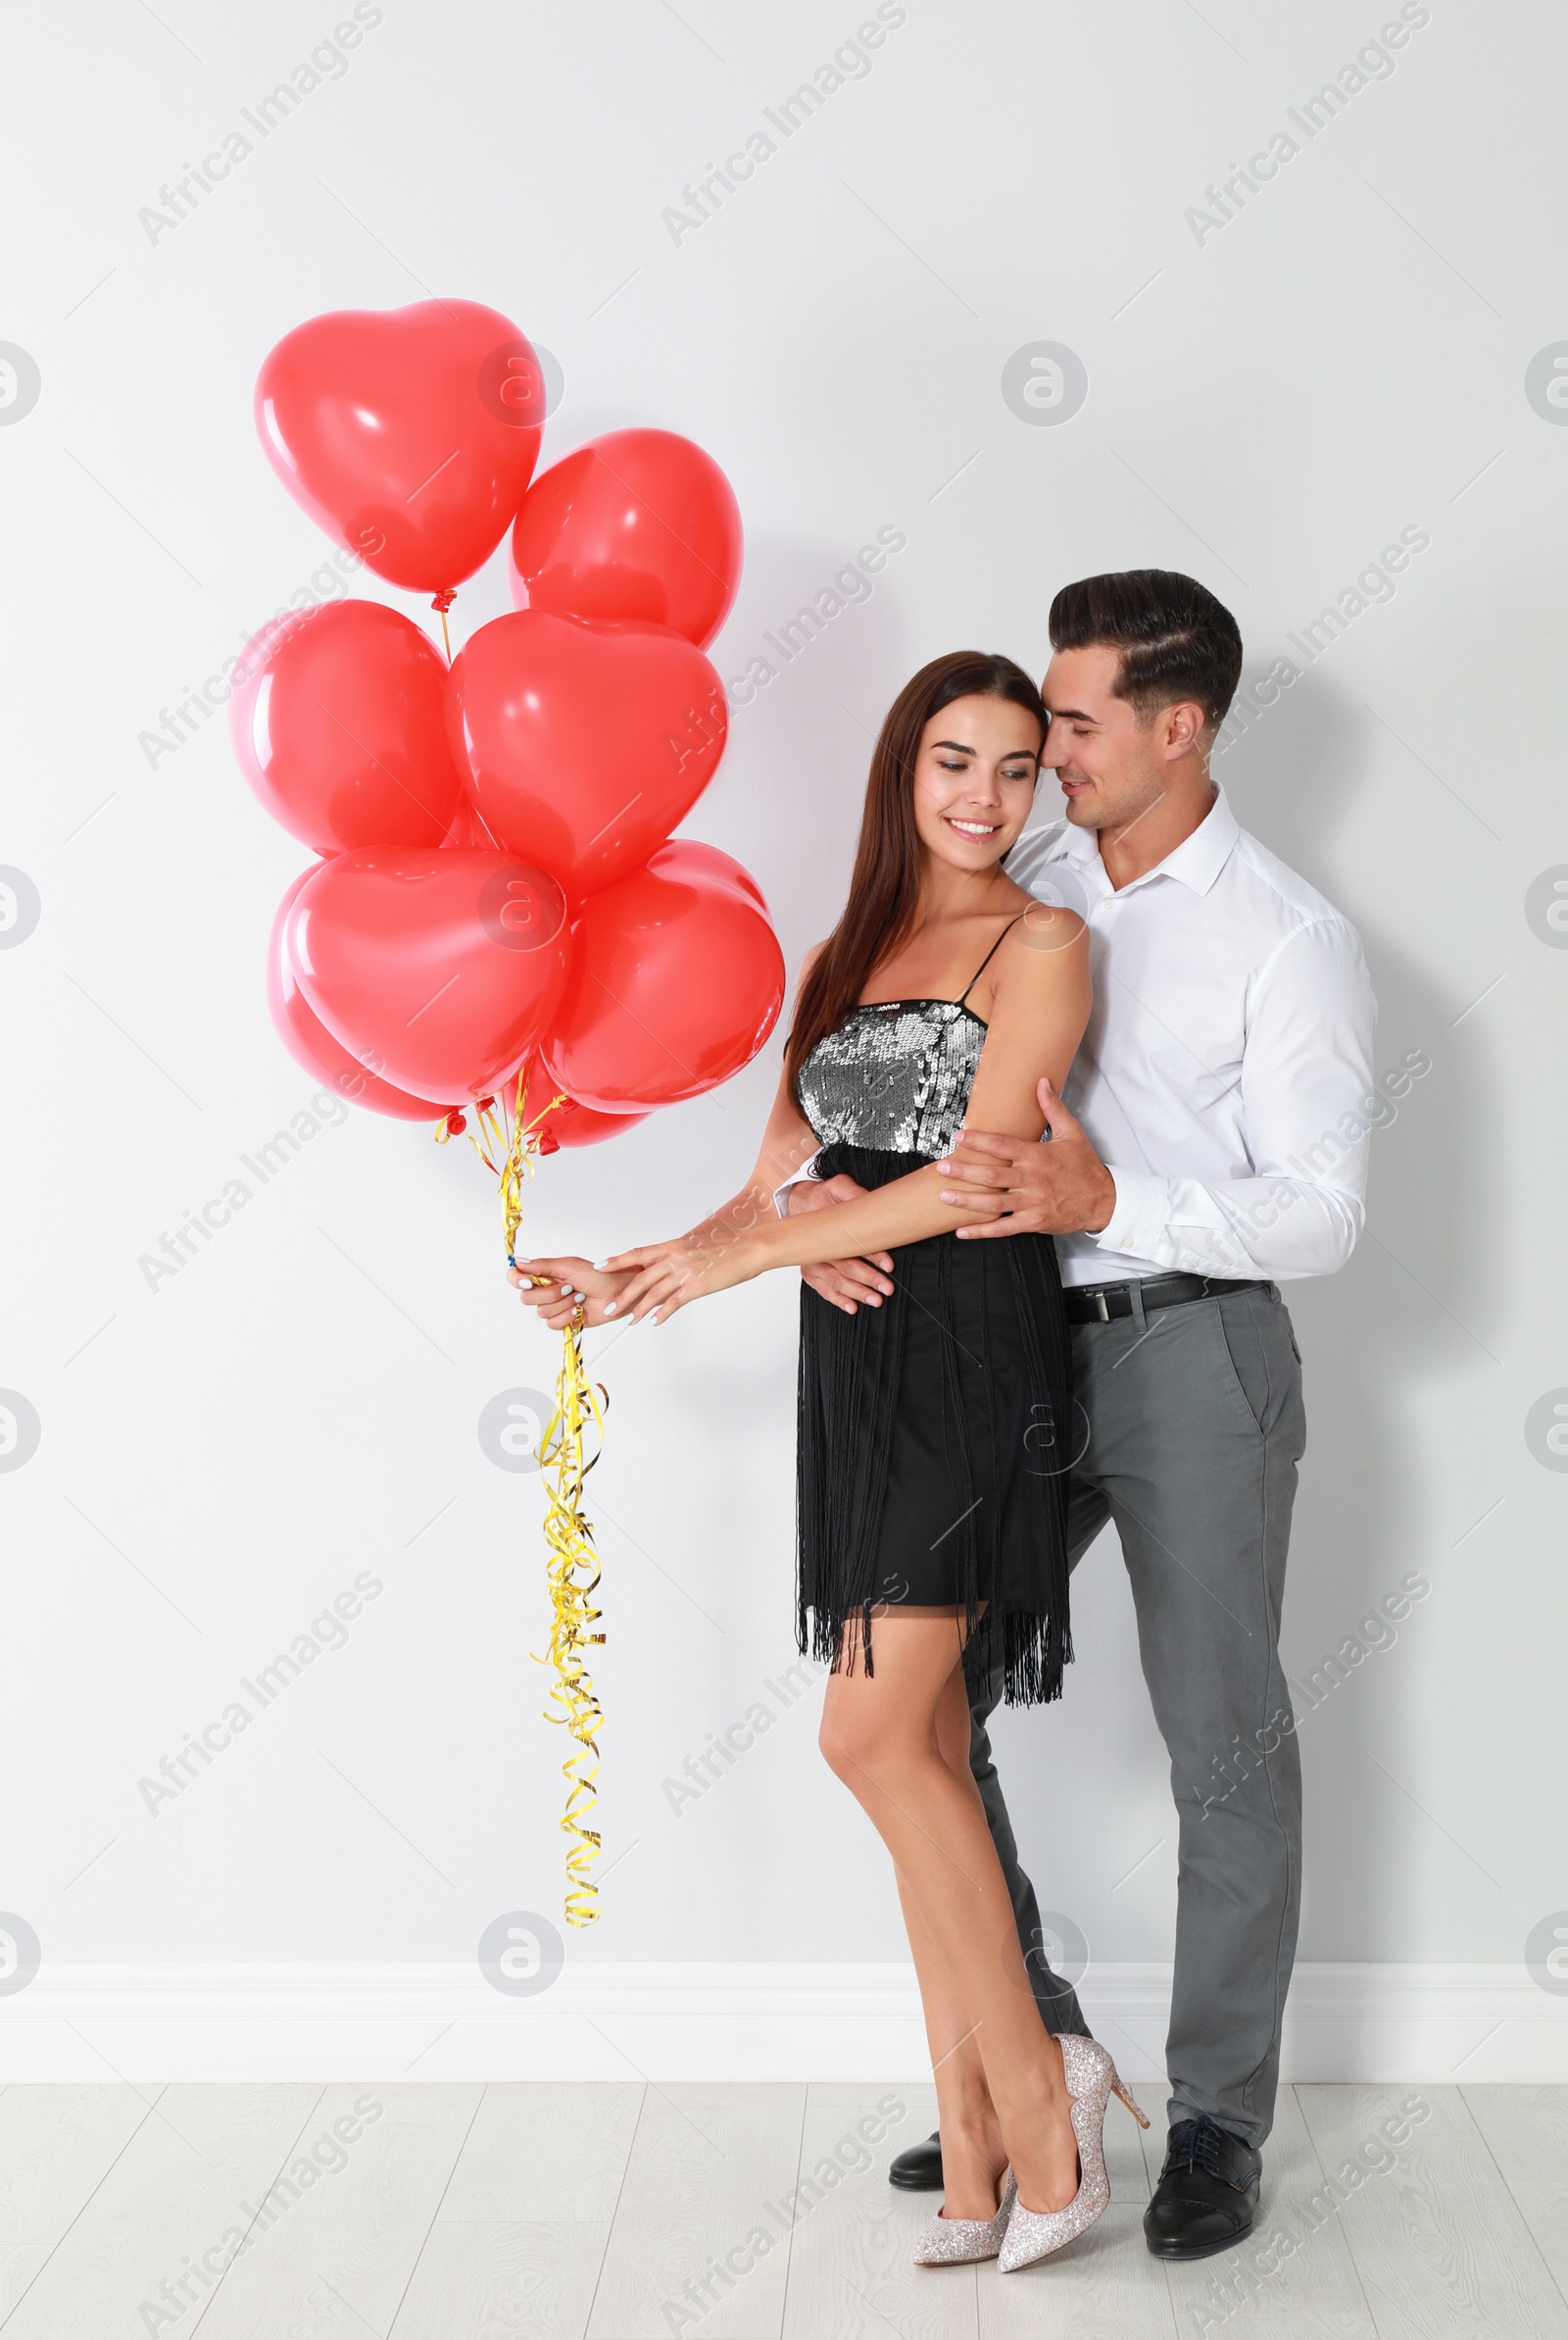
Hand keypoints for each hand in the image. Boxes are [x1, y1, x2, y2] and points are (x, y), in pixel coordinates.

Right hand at [509, 1256, 632, 1329]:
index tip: (528, 1282)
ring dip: (563, 1305)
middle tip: (569, 1287)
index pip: (516, 1278)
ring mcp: (554, 1307)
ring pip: (542, 1312)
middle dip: (549, 1294)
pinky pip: (553, 1324)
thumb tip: (519, 1262)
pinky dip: (567, 1317)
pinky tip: (579, 1310)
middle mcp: (546, 1291)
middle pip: (527, 1298)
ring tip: (580, 1297)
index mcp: (545, 1274)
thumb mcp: (569, 1266)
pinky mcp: (563, 1321)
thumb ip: (543, 1265)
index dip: (517, 1281)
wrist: (618, 1293)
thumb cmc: (598, 1275)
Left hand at [600, 1231, 764, 1324]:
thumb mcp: (697, 1246)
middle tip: (609, 1308)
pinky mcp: (697, 1286)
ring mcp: (685, 1272)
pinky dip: (662, 1313)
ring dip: (638, 1309)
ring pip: (653, 1293)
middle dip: (623, 1295)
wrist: (749, 1247)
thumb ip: (679, 1255)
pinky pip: (674, 1303)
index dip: (617, 1261)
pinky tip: (654, 1321)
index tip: (600, 1266)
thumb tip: (668, 1264)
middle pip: (640, 1279)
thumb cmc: (727, 1246)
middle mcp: (675, 1257)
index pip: (638, 1254)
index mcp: (673, 1246)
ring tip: (629, 1321)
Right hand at [789, 1173, 894, 1315]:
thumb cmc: (822, 1198)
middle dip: (868, 1279)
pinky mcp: (811, 1273)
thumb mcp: (838, 1187)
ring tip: (875, 1299)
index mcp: (827, 1229)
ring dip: (856, 1293)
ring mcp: (813, 1263)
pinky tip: (852, 1307)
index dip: (872, 1255)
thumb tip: (870, 1202)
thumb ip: (853, 1193)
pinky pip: (824, 1290)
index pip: (852, 1244)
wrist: (800, 1205)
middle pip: (845, 1268)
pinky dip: (838, 1300)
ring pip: (836, 1282)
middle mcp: (818, 1249)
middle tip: (886, 1288)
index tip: (888, 1265)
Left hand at [936, 1080, 1116, 1237]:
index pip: (1003, 1145)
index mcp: (1037, 1156)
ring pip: (993, 1203)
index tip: (959, 1135)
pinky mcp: (1033, 1222)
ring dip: (966, 1200)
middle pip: (992, 1176)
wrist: (1104, 1200)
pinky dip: (982, 1231)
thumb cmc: (1085, 1167)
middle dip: (964, 1171)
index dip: (979, 1140)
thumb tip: (1042, 1082)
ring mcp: (1031, 1203)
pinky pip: (1004, 1228)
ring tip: (944, 1195)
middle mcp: (1032, 1180)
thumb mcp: (1072, 1133)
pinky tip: (962, 1231)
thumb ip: (1053, 1108)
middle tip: (942, 1167)